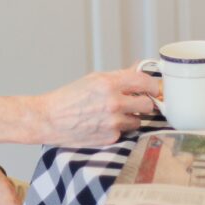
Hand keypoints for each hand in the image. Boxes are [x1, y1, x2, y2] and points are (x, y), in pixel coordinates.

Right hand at [38, 67, 159, 146]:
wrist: (50, 120)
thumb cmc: (69, 98)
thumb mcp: (94, 79)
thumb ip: (120, 75)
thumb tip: (139, 67)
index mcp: (110, 83)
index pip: (146, 83)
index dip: (153, 86)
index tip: (153, 89)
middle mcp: (114, 103)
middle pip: (148, 104)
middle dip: (143, 103)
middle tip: (135, 102)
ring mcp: (113, 122)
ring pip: (138, 120)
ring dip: (131, 117)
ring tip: (113, 114)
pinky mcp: (111, 138)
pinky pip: (125, 132)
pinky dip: (119, 128)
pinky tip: (104, 124)